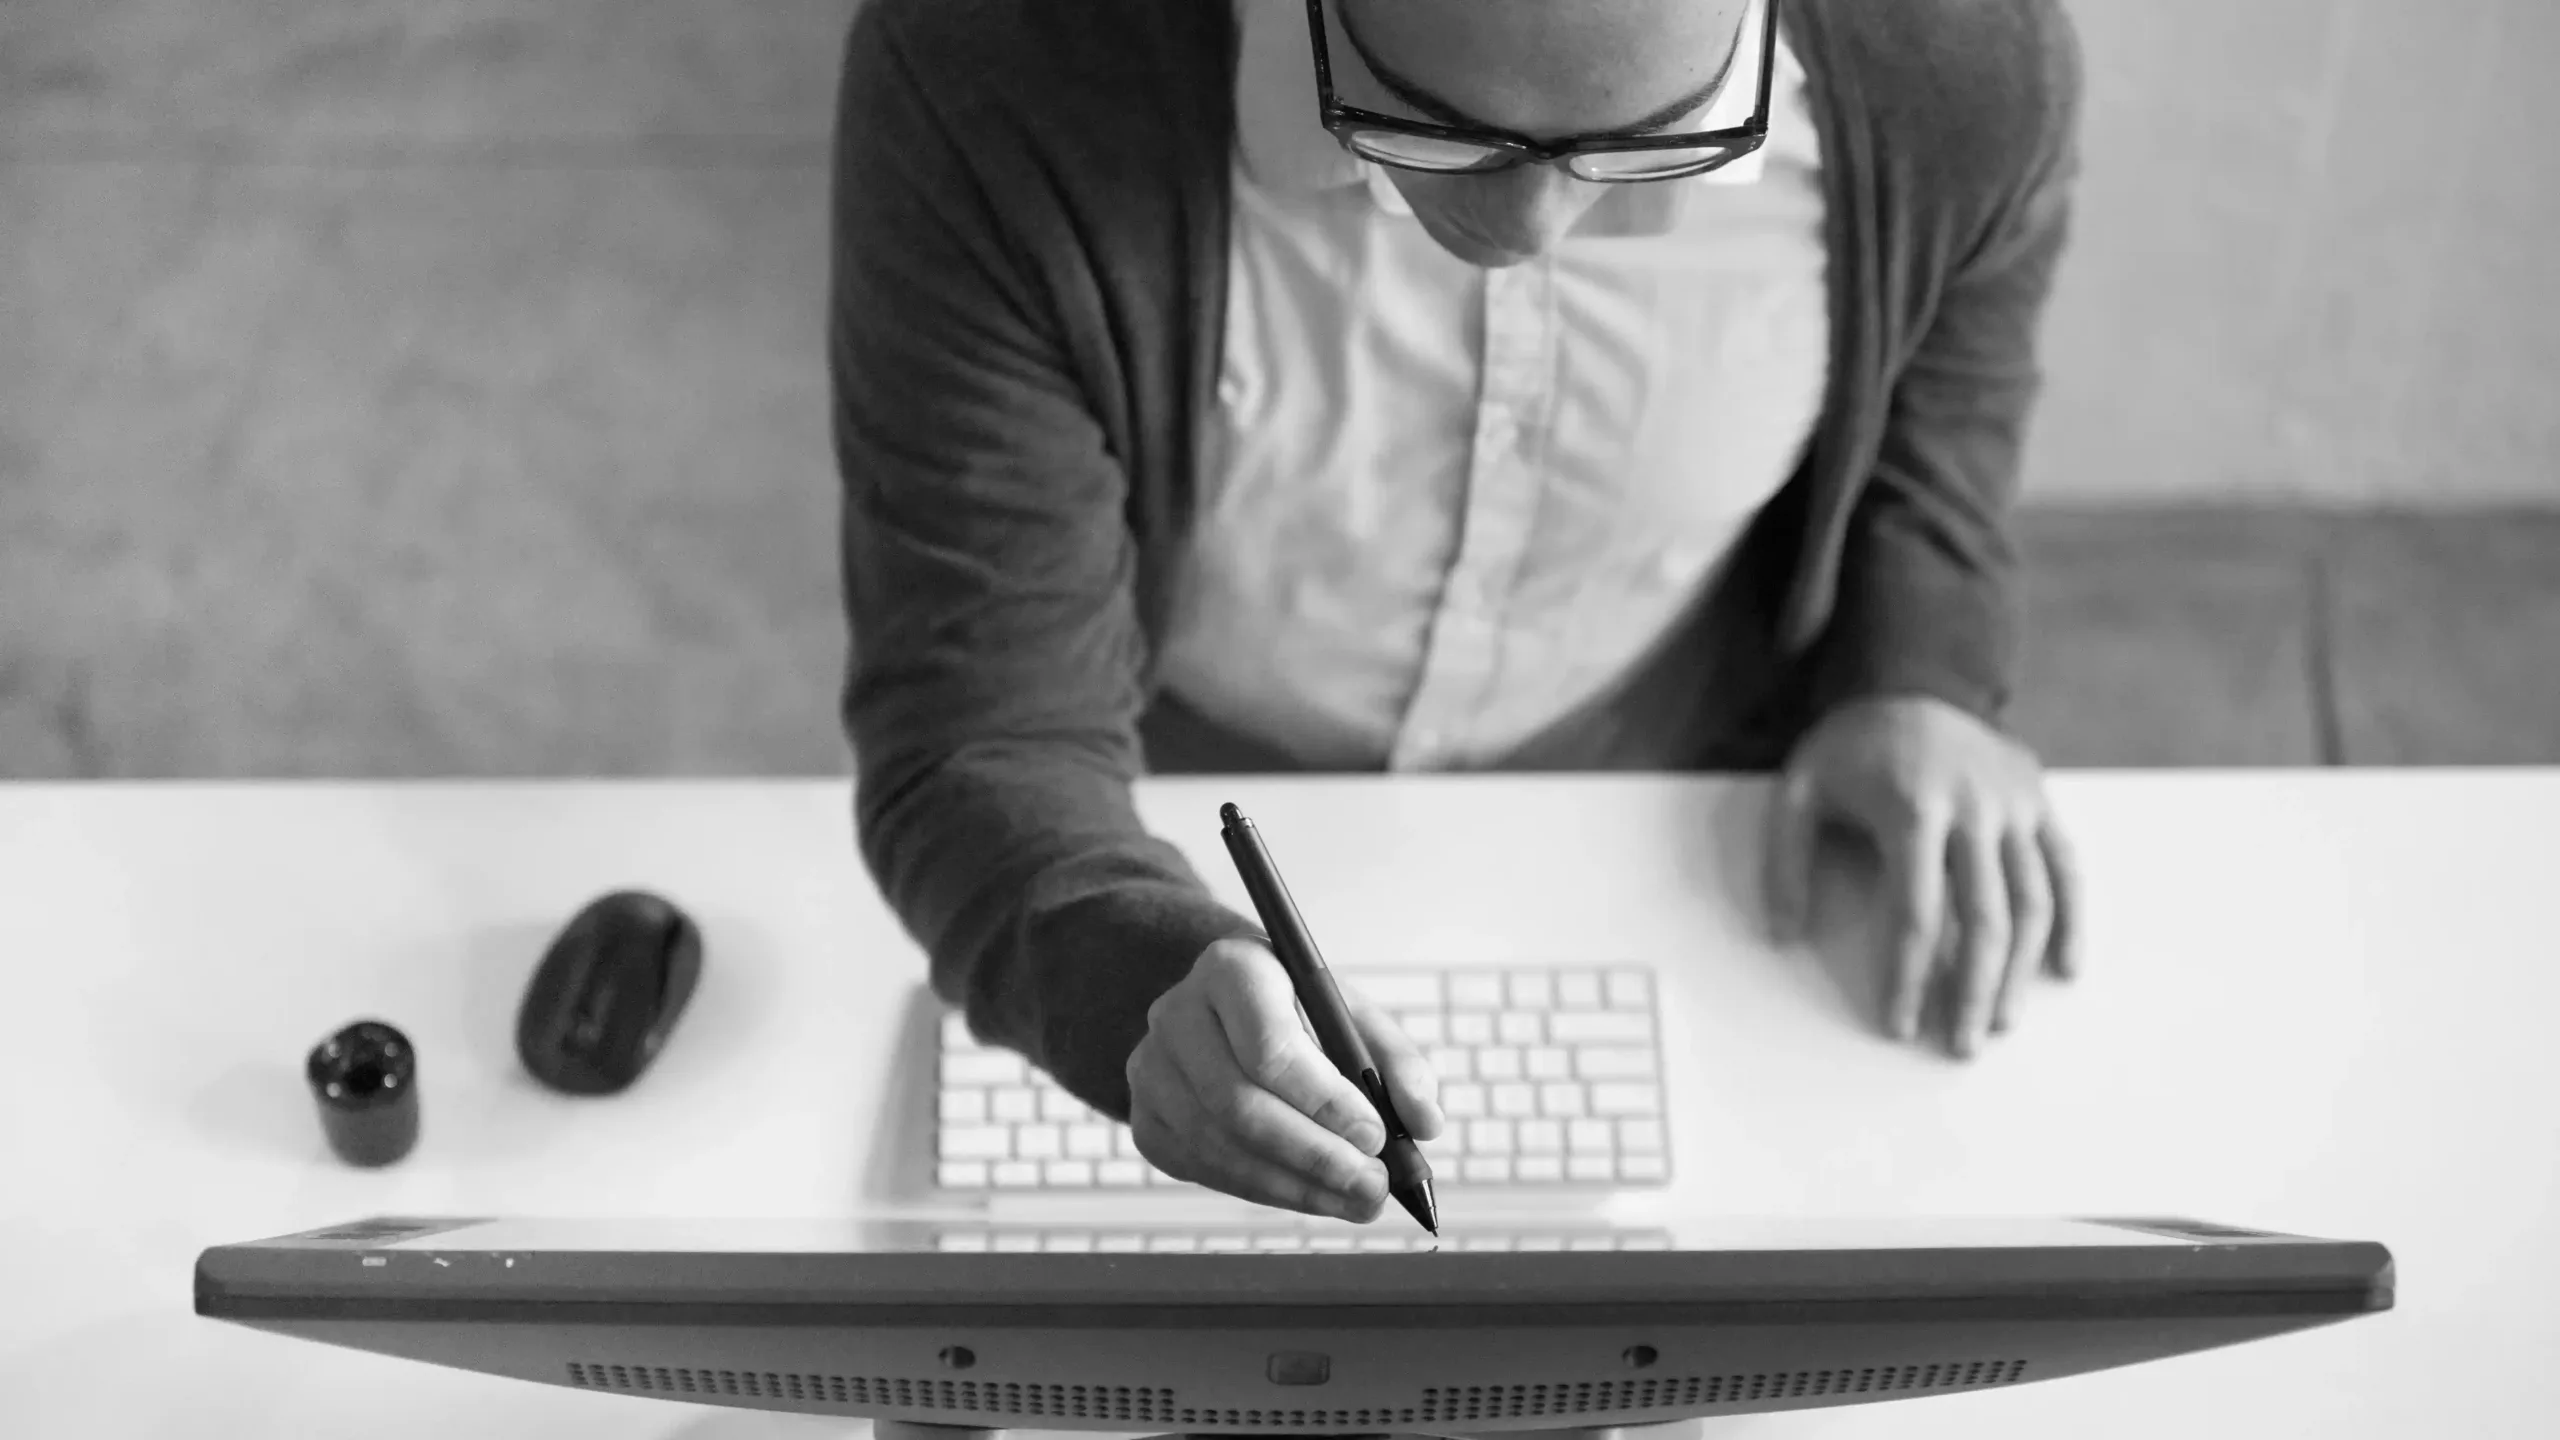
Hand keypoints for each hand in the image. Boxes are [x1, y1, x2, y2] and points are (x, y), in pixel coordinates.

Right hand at [1125, 937, 1443, 1219]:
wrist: (1225, 1012)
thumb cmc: (1296, 1010)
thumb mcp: (1351, 1014)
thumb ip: (1396, 1062)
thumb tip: (1424, 1123)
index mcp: (1232, 969)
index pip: (1269, 1046)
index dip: (1323, 1100)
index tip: (1374, 1135)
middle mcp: (1177, 1014)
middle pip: (1240, 1105)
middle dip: (1315, 1157)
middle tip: (1373, 1186)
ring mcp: (1151, 1070)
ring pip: (1221, 1147)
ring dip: (1296, 1186)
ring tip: (1356, 1200)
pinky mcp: (1147, 1119)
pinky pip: (1204, 1170)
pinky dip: (1264, 1192)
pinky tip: (1310, 1195)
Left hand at [1763, 693, 2080, 1057]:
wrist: (1916, 676)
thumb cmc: (1852, 744)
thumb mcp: (1800, 788)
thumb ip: (1786, 860)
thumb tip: (1781, 934)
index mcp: (1913, 808)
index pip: (1916, 913)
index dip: (1909, 975)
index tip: (1899, 1023)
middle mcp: (1974, 809)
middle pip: (1984, 918)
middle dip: (1971, 990)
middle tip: (1959, 1044)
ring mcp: (2014, 806)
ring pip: (2033, 902)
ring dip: (2020, 970)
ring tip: (2000, 1020)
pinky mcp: (2040, 802)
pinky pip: (2066, 868)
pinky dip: (2071, 921)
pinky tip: (2063, 969)